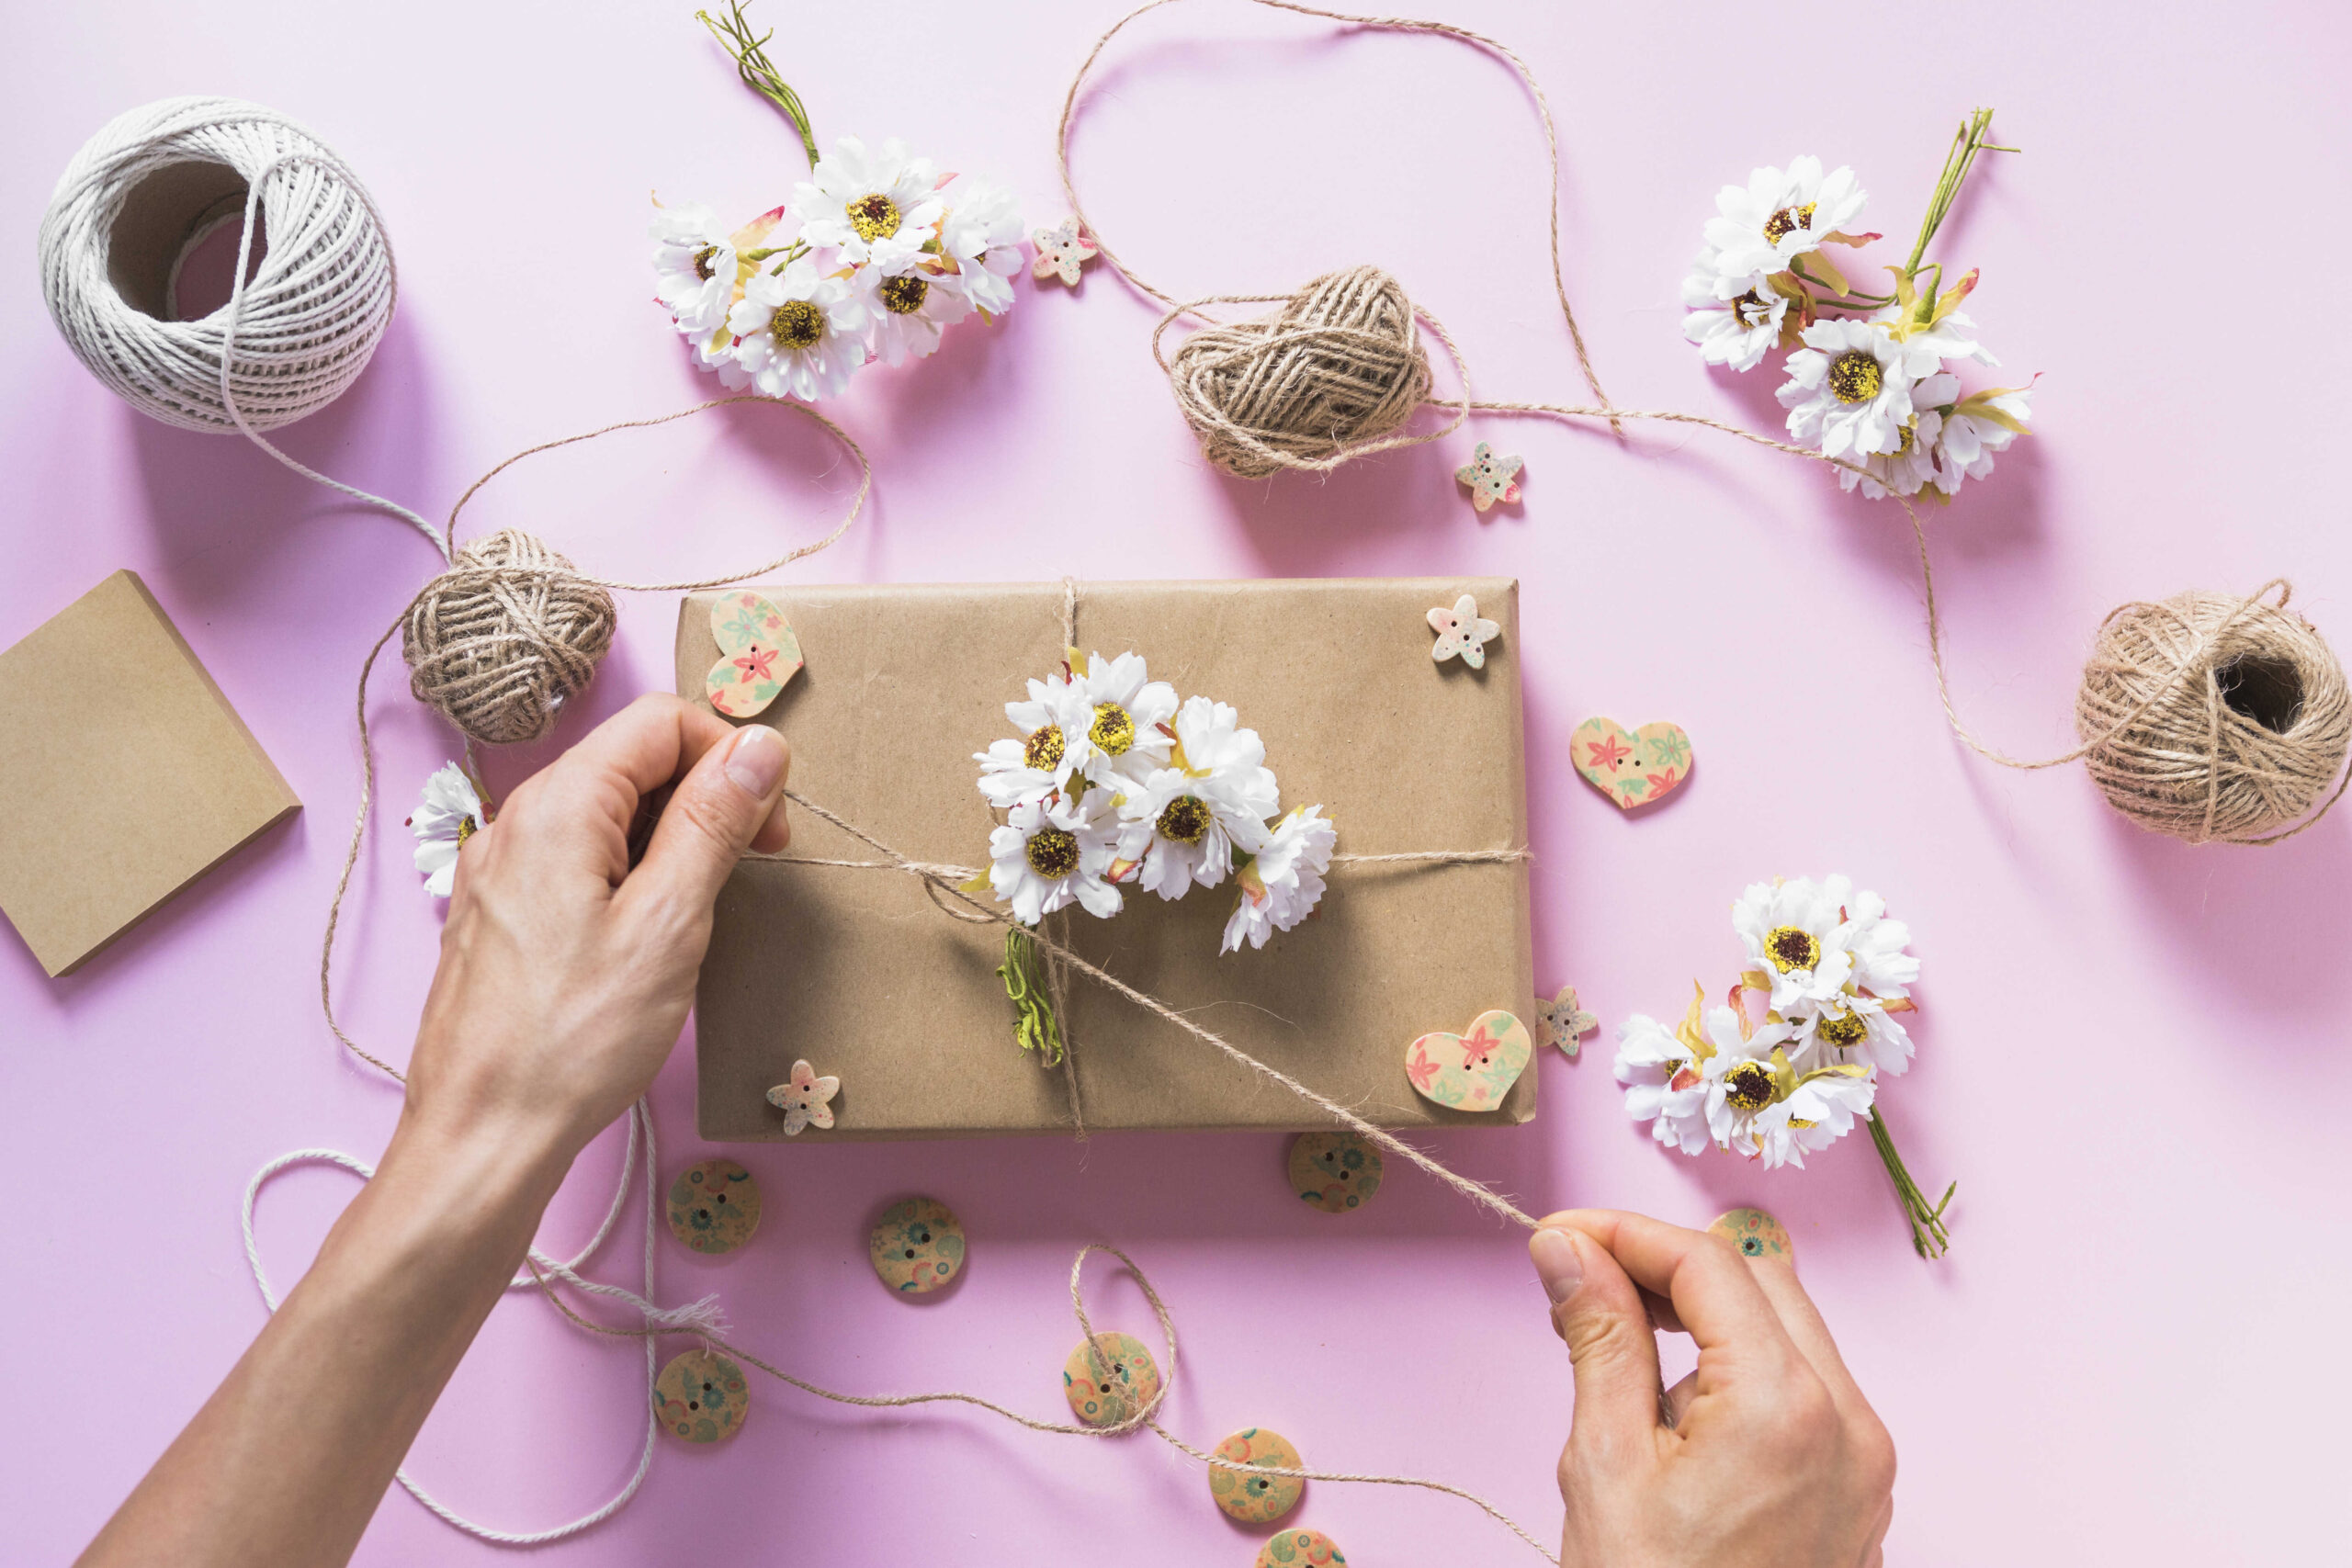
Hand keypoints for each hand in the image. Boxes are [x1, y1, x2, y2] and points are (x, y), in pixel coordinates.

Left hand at [402, 693, 791, 1173]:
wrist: (480, 1135)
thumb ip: (715, 822)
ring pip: (606, 811)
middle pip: (632, 760)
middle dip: (705, 796)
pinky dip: (629, 874)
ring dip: (670, 839)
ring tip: (698, 914)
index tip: (769, 823)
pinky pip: (577, 857)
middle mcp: (518, 819)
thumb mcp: (669, 923)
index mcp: (558, 805)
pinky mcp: (500, 910)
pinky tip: (647, 936)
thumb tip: (761, 745)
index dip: (730, 756)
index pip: (660, 721)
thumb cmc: (572, 1040)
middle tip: (749, 869)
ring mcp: (500, 866)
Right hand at [1528, 1211, 1894, 1567]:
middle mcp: (1850, 1424)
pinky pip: (1806, 1390)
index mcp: (1788, 1407)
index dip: (1624, 1233)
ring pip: (1788, 1329)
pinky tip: (1669, 1409)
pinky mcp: (1859, 1494)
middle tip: (1580, 1284)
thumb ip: (1598, 1337)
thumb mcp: (1605, 1465)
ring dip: (1703, 1318)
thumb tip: (1569, 1251)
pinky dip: (1739, 1371)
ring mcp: (1865, 1464)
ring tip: (1615, 1357)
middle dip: (1667, 1267)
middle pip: (1762, 1279)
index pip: (1710, 1261)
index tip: (1560, 1238)